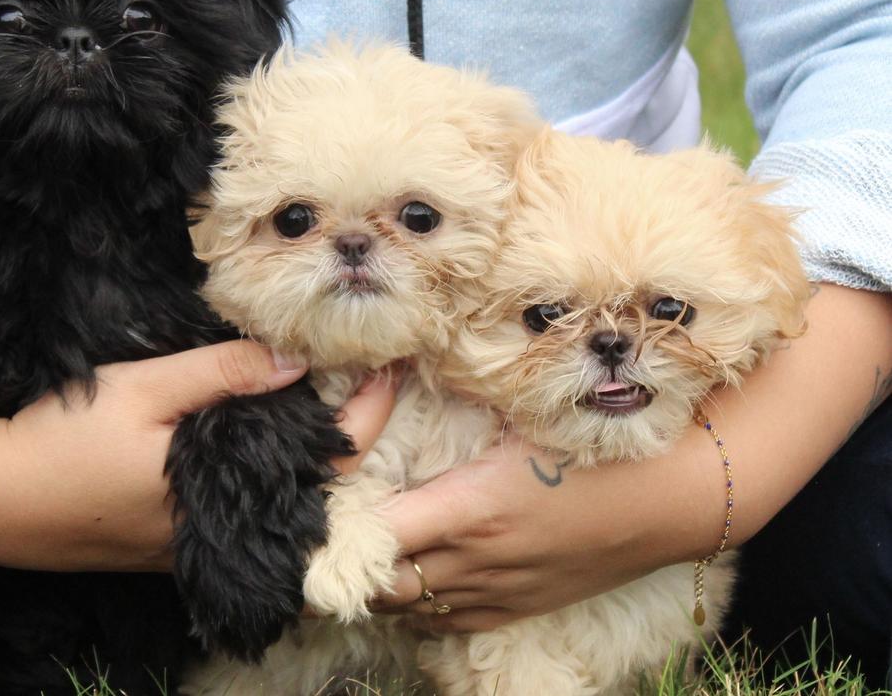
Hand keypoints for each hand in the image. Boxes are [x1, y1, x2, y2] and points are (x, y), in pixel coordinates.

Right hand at [0, 254, 398, 573]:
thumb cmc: (55, 442)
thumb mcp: (141, 392)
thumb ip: (221, 374)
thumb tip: (299, 355)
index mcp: (223, 498)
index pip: (323, 458)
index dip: (365, 408)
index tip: (395, 361)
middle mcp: (215, 531)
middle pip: (305, 485)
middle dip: (342, 430)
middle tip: (369, 371)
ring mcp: (183, 542)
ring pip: (267, 495)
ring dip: (298, 446)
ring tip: (325, 390)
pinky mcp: (154, 540)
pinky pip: (228, 502)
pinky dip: (254, 464)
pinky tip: (251, 427)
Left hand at [373, 285, 891, 632]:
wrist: (676, 499)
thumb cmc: (601, 442)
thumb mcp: (526, 410)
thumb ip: (458, 393)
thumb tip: (395, 367)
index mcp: (472, 506)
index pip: (378, 534)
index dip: (337, 530)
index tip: (312, 510)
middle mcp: (478, 559)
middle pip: (383, 584)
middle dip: (345, 564)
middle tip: (323, 532)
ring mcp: (500, 590)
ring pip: (411, 609)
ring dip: (378, 585)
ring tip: (355, 554)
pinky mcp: (521, 605)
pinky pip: (448, 621)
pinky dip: (417, 605)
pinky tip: (407, 579)